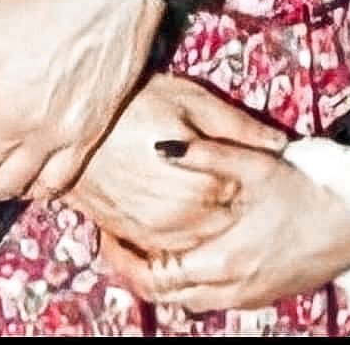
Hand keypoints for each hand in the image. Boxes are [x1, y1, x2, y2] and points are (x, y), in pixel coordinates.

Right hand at [65, 75, 286, 253]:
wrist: (70, 129)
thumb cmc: (132, 105)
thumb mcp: (189, 101)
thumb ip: (237, 126)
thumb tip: (280, 142)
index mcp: (208, 185)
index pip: (250, 192)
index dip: (250, 173)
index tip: (247, 157)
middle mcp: (189, 219)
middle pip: (230, 222)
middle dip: (234, 201)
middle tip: (224, 173)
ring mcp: (162, 233)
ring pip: (204, 241)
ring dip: (210, 221)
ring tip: (200, 189)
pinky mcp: (139, 238)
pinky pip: (173, 248)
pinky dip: (183, 234)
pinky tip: (179, 207)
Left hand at [99, 140, 349, 312]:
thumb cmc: (302, 190)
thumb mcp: (252, 164)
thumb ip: (204, 155)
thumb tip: (159, 148)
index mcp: (223, 259)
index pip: (157, 277)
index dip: (125, 260)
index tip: (107, 235)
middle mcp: (231, 287)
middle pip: (167, 295)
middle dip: (136, 273)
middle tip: (116, 243)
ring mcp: (248, 296)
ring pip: (189, 302)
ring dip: (163, 281)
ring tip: (144, 248)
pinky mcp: (261, 294)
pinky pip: (212, 300)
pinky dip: (189, 284)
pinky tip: (183, 254)